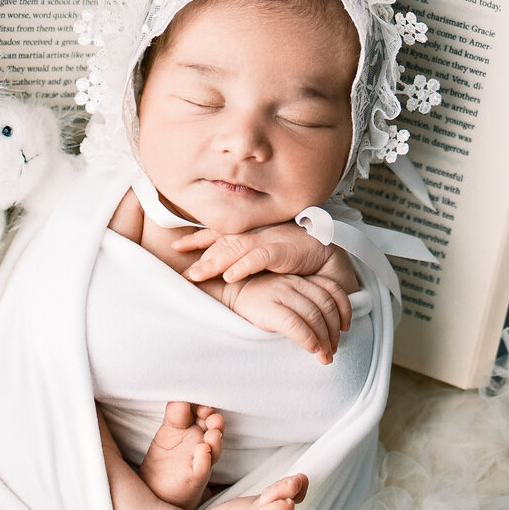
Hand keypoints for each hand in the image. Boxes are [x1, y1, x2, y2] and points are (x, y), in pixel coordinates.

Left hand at [177, 220, 348, 285]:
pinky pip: (260, 257)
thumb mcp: (268, 254)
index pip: (220, 233)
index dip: (197, 238)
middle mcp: (258, 233)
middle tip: (182, 271)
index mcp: (253, 232)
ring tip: (197, 275)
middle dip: (200, 254)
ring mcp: (271, 239)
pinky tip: (230, 276)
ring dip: (215, 263)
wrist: (332, 252)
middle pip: (223, 242)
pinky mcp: (285, 250)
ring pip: (236, 249)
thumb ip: (247, 257)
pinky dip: (244, 266)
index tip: (176, 245)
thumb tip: (224, 270)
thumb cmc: (299, 255)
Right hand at [222, 271, 351, 362]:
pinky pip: (296, 324)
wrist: (226, 294)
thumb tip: (326, 328)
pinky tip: (311, 349)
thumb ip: (303, 303)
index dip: (344, 309)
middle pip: (326, 306)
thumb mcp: (284, 295)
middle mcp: (293, 283)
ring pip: (314, 316)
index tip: (346, 328)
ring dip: (324, 340)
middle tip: (333, 350)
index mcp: (300, 278)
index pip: (332, 290)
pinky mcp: (269, 308)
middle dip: (334, 332)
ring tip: (325, 356)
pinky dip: (308, 338)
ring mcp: (281, 293)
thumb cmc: (257, 302)